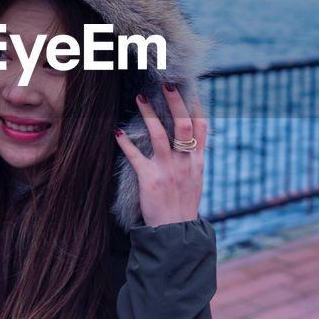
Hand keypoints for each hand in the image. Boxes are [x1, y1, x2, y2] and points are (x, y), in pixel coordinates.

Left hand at [114, 83, 206, 226]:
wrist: (175, 233)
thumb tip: (190, 140)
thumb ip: (192, 160)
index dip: (196, 107)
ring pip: (159, 135)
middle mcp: (185, 163)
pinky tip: (117, 132)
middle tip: (166, 85)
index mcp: (197, 162)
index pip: (201, 128)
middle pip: (183, 125)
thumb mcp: (196, 181)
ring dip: (149, 114)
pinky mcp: (150, 180)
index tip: (189, 89)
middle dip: (175, 103)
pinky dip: (126, 143)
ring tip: (140, 98)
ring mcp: (168, 170)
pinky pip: (136, 157)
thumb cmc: (183, 206)